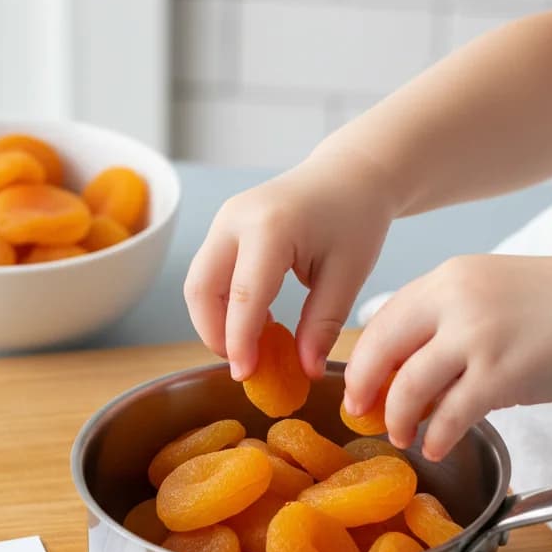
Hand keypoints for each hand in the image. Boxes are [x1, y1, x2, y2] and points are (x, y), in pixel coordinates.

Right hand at [184, 143, 394, 380]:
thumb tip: (307, 371)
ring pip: (197, 284)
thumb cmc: (354, 218)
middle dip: (215, 334)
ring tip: (252, 345)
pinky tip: (255, 321)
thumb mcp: (348, 274)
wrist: (349, 176)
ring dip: (215, 321)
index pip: (244, 295)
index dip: (240, 341)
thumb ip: (323, 324)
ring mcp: (223, 221)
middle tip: (244, 365)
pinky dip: (222, 305)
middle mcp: (235, 219)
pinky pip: (207, 274)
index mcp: (271, 227)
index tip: (245, 375)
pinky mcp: (222, 229)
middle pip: (201, 288)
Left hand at [344, 255, 551, 461]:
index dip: (363, 359)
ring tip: (401, 434)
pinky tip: (435, 446)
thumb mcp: (487, 289)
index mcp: (446, 279)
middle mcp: (455, 302)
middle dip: (363, 388)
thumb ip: (443, 317)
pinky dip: (436, 435)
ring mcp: (477, 337)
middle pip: (383, 351)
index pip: (383, 320)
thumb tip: (401, 365)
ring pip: (410, 387)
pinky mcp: (501, 373)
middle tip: (360, 414)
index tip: (356, 384)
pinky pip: (451, 414)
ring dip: (398, 418)